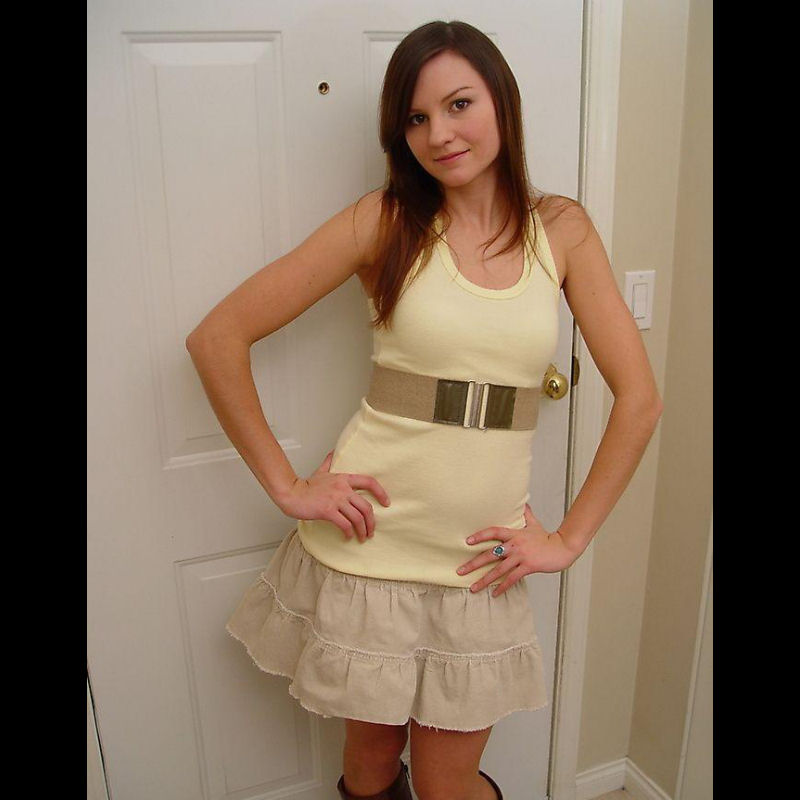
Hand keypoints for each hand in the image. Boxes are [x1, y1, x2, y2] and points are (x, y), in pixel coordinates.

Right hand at [278, 451, 390, 542]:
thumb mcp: (321, 471)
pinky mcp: (327, 511)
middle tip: (371, 531)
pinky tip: (347, 536)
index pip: (369, 481)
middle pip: (366, 506)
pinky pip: (344, 524)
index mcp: (344, 478)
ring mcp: (335, 500)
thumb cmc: (306, 485)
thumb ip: (329, 462)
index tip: (386, 503)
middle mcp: (343, 489)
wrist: (291, 493)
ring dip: (362, 530)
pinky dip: (348, 533)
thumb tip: (333, 452)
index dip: (381, 492)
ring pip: (357, 518)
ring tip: (362, 538)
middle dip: (372, 522)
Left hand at [455, 503, 580, 595]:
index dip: (480, 536)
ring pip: (498, 570)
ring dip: (484, 580)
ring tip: (472, 588)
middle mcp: (515, 545)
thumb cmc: (547, 537)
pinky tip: (494, 594)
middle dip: (473, 563)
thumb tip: (523, 502)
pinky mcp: (528, 567)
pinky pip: (512, 579)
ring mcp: (521, 556)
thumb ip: (526, 515)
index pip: (493, 532)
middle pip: (490, 554)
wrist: (562, 548)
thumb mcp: (534, 524)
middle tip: (459, 571)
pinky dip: (502, 587)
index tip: (467, 542)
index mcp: (514, 534)